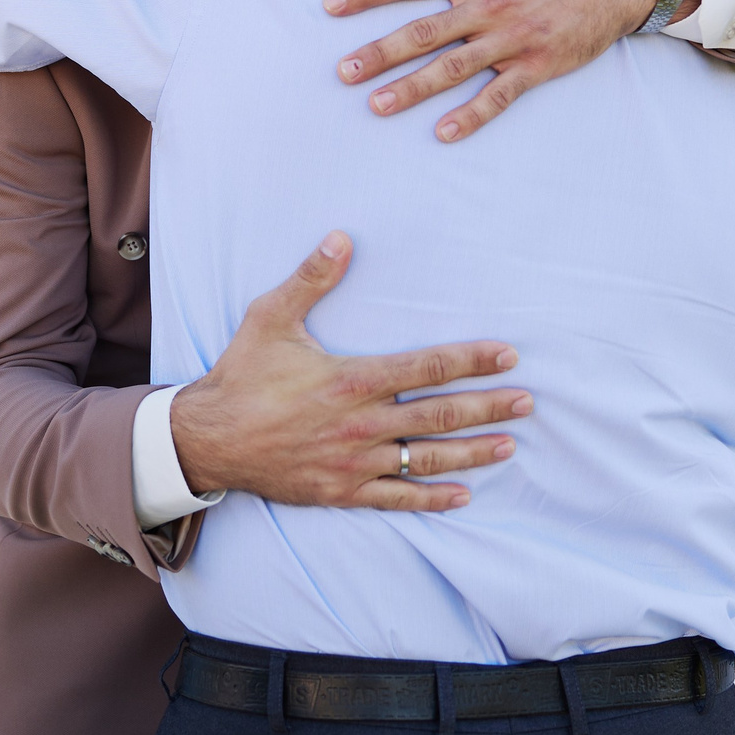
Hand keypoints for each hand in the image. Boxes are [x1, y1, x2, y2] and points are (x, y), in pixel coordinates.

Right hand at [168, 233, 529, 508]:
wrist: (207, 440)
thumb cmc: (241, 376)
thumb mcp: (269, 318)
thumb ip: (310, 279)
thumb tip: (341, 237)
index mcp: (351, 379)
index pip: (427, 366)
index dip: (471, 360)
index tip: (507, 356)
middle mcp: (361, 423)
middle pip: (439, 414)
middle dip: (487, 406)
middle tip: (526, 402)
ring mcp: (354, 462)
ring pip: (426, 458)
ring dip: (472, 451)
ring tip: (508, 444)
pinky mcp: (342, 490)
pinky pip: (397, 497)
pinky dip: (431, 497)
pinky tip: (462, 496)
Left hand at [324, 0, 697, 143]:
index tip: (330, 4)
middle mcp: (490, 4)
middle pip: (425, 30)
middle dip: (381, 52)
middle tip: (342, 71)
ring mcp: (513, 38)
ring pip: (455, 68)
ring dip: (413, 88)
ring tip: (376, 105)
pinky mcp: (537, 65)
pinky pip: (500, 95)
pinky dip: (473, 115)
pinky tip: (443, 133)